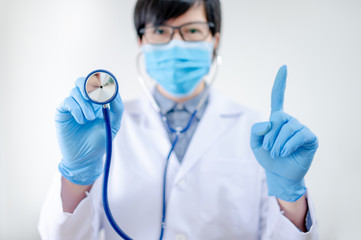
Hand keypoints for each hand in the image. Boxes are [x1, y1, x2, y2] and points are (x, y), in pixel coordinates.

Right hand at [56, 77, 123, 184]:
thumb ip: (117, 107)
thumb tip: (115, 92)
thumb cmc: (100, 141)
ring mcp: (72, 106)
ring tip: (89, 119)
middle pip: (83, 81)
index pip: (97, 83)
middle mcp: (84, 101)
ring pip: (75, 90)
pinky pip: (68, 101)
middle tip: (95, 99)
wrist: (86, 158)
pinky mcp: (62, 112)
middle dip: (89, 86)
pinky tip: (81, 120)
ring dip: (85, 103)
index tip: (106, 88)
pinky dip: (76, 109)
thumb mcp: (114, 124)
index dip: (101, 81)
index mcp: (97, 101)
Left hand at [250, 66, 317, 201]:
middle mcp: (290, 121)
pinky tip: (285, 152)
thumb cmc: (268, 158)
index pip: (278, 98)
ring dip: (278, 143)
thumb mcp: (255, 144)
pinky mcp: (310, 138)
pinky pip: (299, 135)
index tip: (284, 68)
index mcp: (276, 120)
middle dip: (270, 136)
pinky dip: (288, 145)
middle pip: (278, 118)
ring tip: (276, 153)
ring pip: (288, 128)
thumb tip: (270, 122)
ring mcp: (301, 129)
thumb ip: (256, 131)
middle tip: (269, 149)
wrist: (279, 175)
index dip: (280, 83)